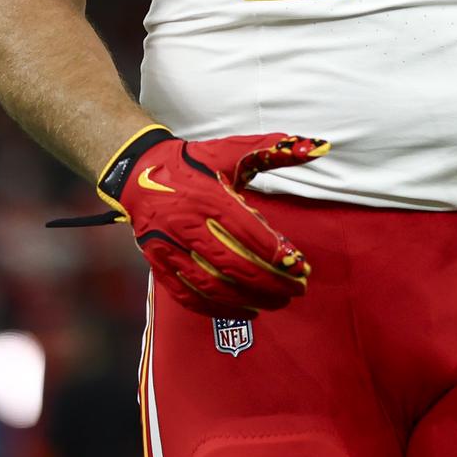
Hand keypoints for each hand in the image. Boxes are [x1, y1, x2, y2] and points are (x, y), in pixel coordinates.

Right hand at [114, 131, 328, 317]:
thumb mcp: (232, 150)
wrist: (138, 173)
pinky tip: (245, 310)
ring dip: (248, 298)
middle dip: (269, 281)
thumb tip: (318, 147)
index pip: (246, 232)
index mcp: (208, 196)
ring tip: (278, 302)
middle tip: (297, 289)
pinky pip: (187, 295)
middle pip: (232, 263)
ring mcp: (169, 248)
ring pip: (211, 285)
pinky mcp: (158, 264)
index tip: (301, 265)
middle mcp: (186, 224)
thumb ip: (273, 149)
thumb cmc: (192, 163)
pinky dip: (217, 309)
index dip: (276, 252)